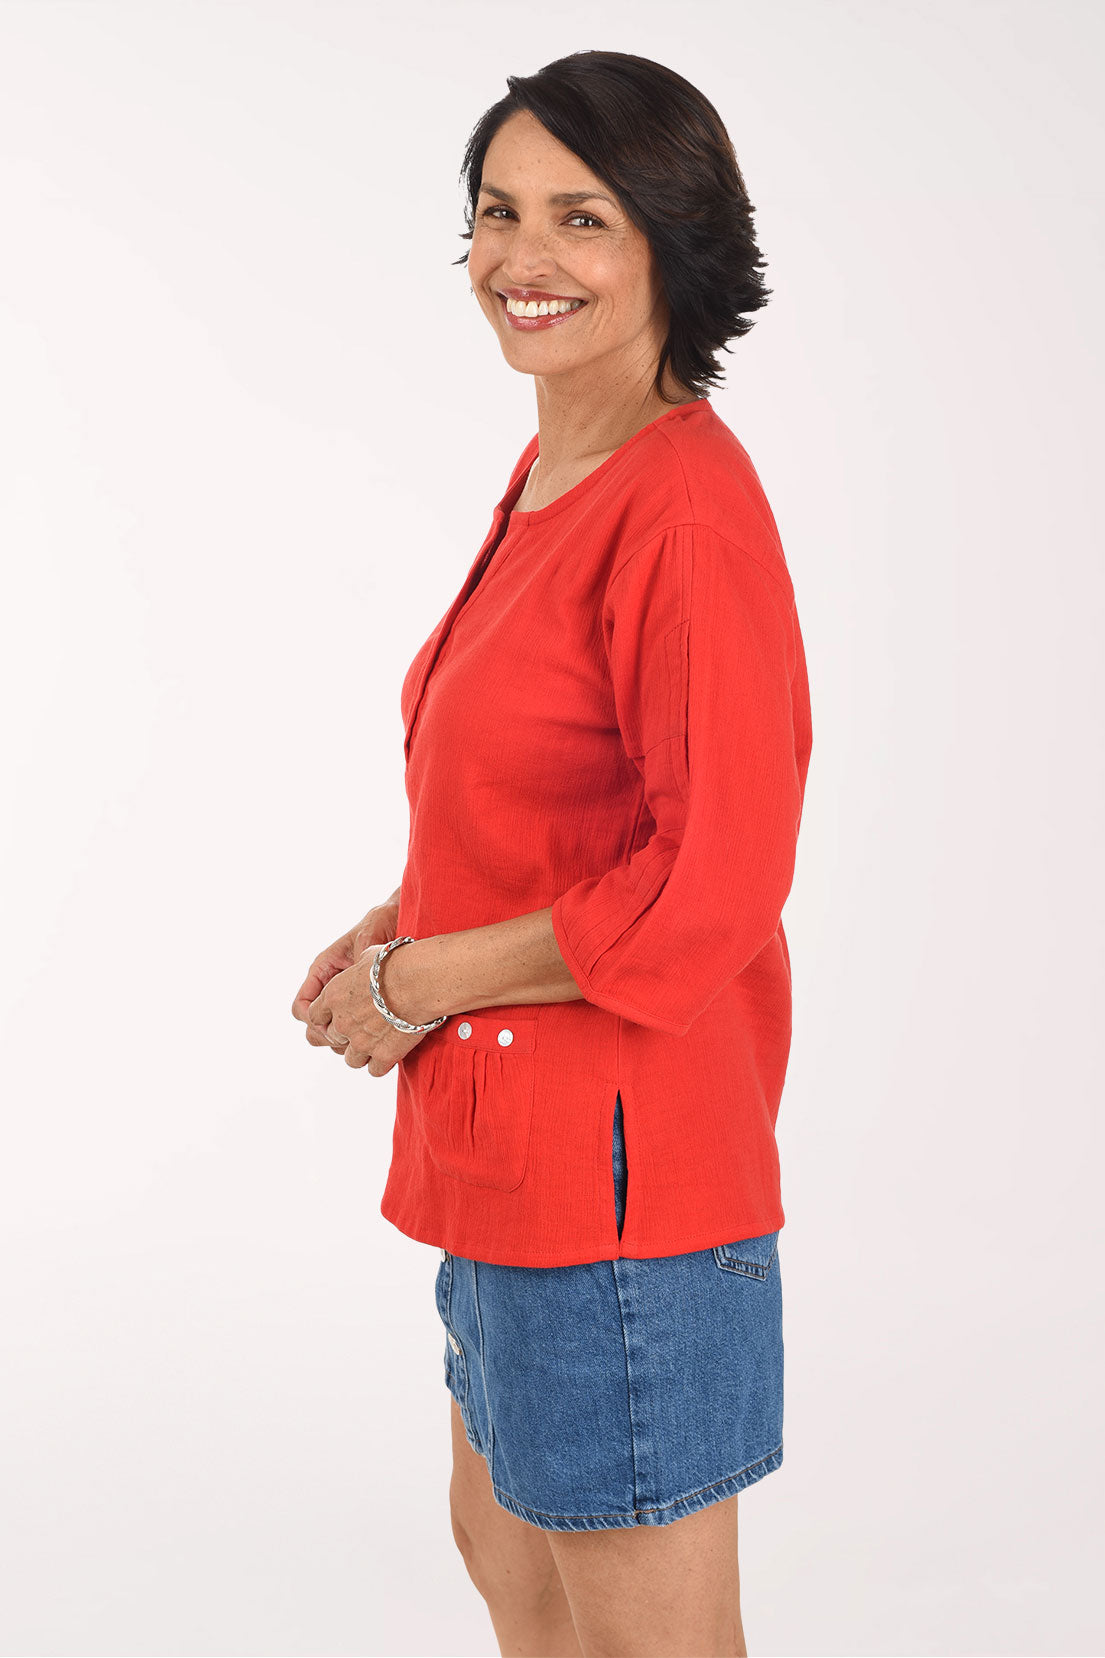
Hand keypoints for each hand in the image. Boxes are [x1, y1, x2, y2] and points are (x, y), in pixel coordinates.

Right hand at [290, 899, 398, 1045]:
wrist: (403, 916)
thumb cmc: (382, 921)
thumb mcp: (367, 938)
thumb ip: (356, 964)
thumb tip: (352, 990)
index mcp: (324, 969)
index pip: (303, 1006)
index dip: (312, 1020)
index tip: (331, 1025)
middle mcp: (332, 986)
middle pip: (314, 1025)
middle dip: (327, 1035)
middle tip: (349, 1038)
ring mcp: (347, 997)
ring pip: (333, 1031)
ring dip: (345, 1040)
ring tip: (366, 1038)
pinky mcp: (365, 1004)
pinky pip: (355, 1028)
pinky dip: (361, 1036)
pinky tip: (379, 1035)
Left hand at [305, 945, 429, 1076]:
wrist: (419, 981)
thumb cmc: (397, 963)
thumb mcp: (368, 957)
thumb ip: (357, 970)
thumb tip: (362, 968)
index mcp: (333, 997)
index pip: (314, 1016)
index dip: (326, 1017)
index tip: (339, 1015)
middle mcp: (342, 1022)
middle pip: (332, 1039)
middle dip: (345, 1035)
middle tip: (363, 1028)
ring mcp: (361, 1042)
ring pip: (351, 1060)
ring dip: (361, 1053)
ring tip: (377, 1043)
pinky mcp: (383, 1056)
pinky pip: (374, 1071)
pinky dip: (381, 1064)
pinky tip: (390, 1053)